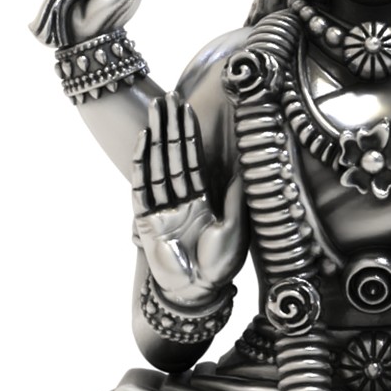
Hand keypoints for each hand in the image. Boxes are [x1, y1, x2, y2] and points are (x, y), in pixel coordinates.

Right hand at [133, 93, 242, 306]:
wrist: (196, 293)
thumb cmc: (219, 266)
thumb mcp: (236, 228)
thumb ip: (237, 197)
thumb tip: (248, 166)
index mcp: (202, 199)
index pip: (194, 158)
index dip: (190, 133)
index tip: (187, 108)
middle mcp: (180, 199)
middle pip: (173, 154)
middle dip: (171, 126)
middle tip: (167, 98)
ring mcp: (162, 208)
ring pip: (158, 164)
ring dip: (157, 136)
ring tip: (156, 110)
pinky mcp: (147, 219)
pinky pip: (143, 186)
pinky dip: (143, 163)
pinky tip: (144, 141)